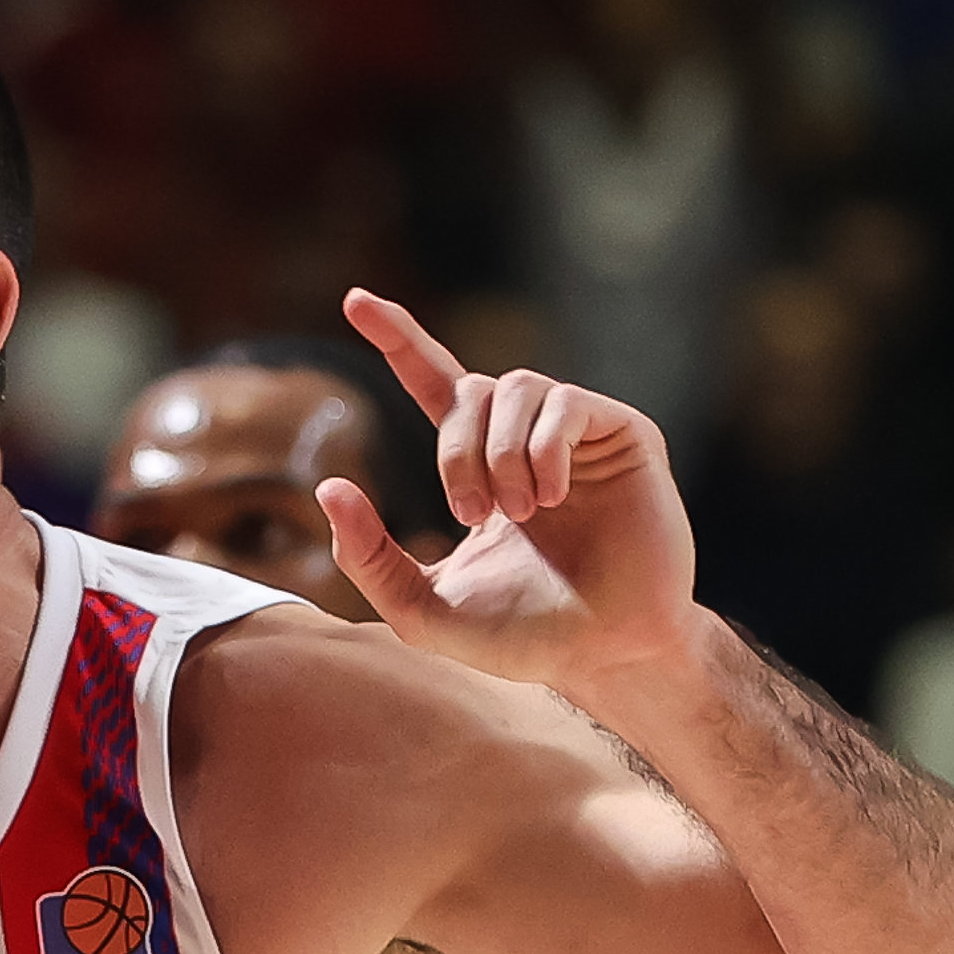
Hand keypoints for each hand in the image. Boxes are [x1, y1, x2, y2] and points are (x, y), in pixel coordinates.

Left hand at [315, 289, 700, 691]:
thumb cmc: (525, 639)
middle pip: (469, 389)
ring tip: (521, 514)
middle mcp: (528, 439)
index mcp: (483, 468)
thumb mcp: (424, 611)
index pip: (436, 385)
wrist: (607, 653)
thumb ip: (369, 559)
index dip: (400, 341)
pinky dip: (545, 449)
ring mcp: (579, 434)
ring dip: (500, 455)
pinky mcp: (625, 434)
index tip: (356, 301)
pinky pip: (566, 403)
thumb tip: (329, 486)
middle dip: (455, 450)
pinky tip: (553, 497)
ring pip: (515, 387)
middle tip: (474, 515)